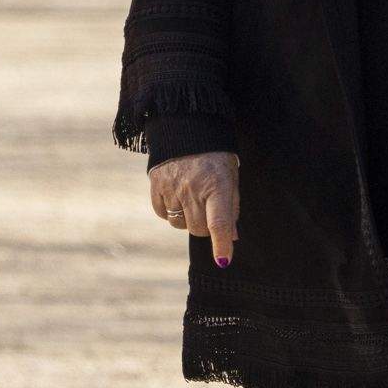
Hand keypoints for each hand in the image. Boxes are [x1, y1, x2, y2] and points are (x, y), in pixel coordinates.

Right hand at [149, 150, 240, 265]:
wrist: (185, 126)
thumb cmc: (214, 156)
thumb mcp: (230, 177)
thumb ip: (231, 207)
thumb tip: (232, 237)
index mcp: (217, 185)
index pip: (219, 223)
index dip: (221, 245)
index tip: (223, 261)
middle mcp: (193, 188)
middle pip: (198, 229)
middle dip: (206, 227)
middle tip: (208, 210)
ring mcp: (172, 187)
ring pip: (179, 224)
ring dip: (187, 219)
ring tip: (191, 199)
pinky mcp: (156, 184)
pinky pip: (163, 214)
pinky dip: (170, 211)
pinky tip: (176, 196)